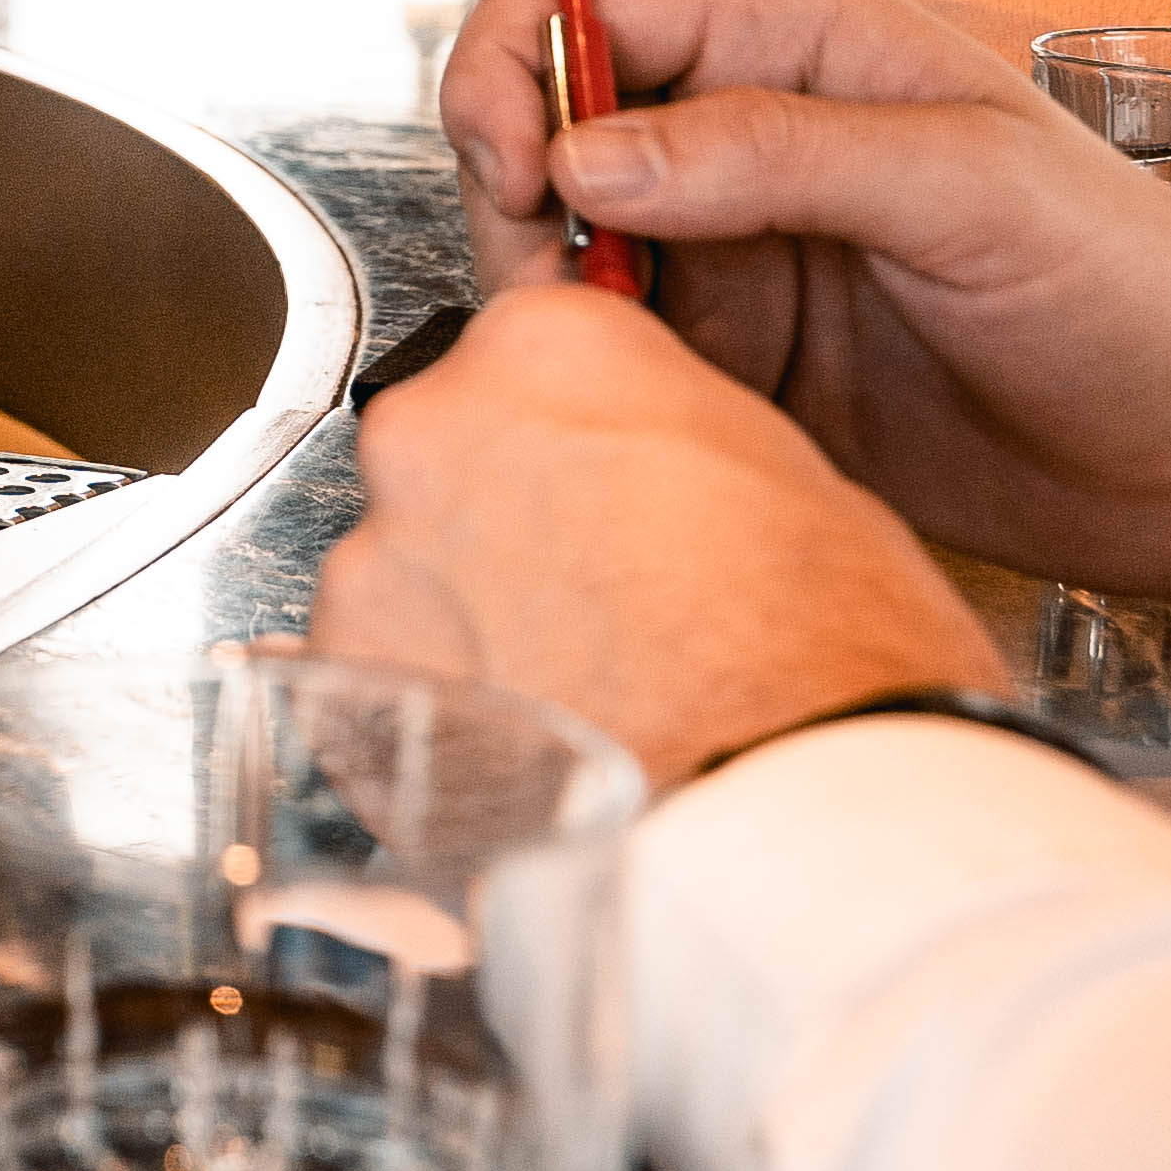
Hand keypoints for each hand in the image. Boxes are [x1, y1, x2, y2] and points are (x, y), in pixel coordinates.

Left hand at [315, 283, 1004, 786]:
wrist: (782, 824)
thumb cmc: (826, 665)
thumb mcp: (798, 483)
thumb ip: (674, 443)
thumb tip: (647, 470)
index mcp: (552, 346)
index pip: (538, 348)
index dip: (590, 432)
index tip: (616, 483)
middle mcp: (436, 428)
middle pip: (457, 453)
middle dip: (516, 522)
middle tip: (608, 606)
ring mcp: (378, 553)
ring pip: (413, 570)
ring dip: (474, 620)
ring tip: (582, 697)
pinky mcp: (344, 677)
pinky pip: (378, 676)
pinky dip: (436, 713)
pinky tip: (528, 756)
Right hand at [432, 0, 1170, 614]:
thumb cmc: (1142, 289)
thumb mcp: (967, 189)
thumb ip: (770, 155)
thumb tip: (582, 153)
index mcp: (810, 32)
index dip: (520, 60)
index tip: (510, 166)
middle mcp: (756, 122)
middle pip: (551, 106)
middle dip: (504, 177)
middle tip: (537, 273)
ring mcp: (744, 236)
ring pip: (561, 228)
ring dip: (540, 280)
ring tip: (596, 349)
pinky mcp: (746, 348)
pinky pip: (616, 337)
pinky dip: (590, 363)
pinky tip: (638, 397)